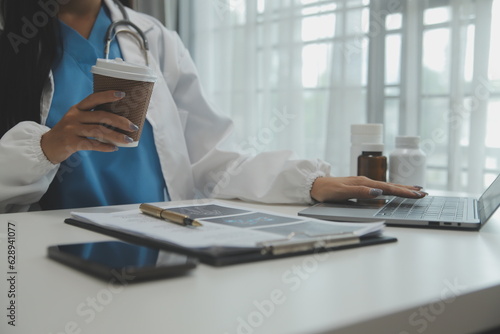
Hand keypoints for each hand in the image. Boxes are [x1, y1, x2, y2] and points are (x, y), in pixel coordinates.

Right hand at [41, 91, 138, 163]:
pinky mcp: (71, 142)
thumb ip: (93, 118)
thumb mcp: (77, 120)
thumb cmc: (69, 132)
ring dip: (116, 136)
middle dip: (119, 121)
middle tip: (133, 127)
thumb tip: (120, 121)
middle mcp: (74, 117)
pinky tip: (114, 148)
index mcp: (77, 108)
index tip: (122, 94)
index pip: (93, 98)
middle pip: (100, 116)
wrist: (48, 146)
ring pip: (98, 131)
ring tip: (128, 140)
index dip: (108, 95)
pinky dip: (104, 147)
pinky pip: (91, 144)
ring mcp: (71, 129)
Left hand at [310, 176, 426, 201]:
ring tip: (416, 189)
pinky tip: (395, 190)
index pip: (388, 188)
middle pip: (391, 185)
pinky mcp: (361, 186)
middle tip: (424, 193)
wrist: (315, 185)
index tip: (417, 195)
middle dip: (407, 189)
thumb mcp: (341, 192)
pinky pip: (381, 187)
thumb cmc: (326, 190)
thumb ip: (359, 192)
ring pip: (387, 185)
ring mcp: (364, 183)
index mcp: (364, 183)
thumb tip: (378, 192)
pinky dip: (392, 188)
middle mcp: (366, 181)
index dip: (403, 192)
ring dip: (402, 188)